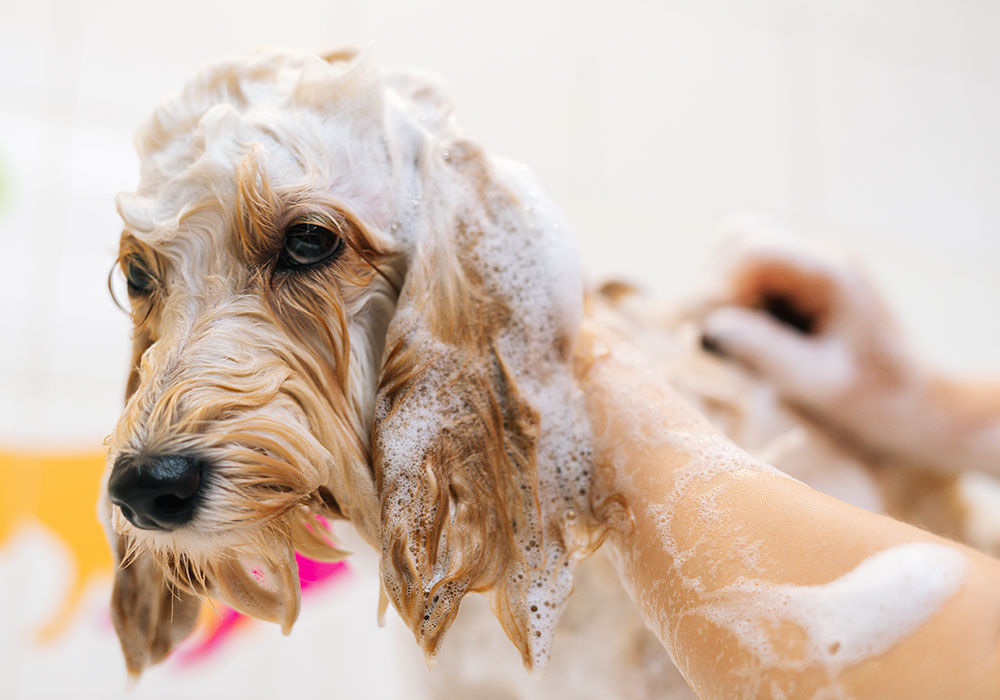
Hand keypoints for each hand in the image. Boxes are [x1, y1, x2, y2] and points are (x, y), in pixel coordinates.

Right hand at [699, 225, 922, 457]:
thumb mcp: (819, 384)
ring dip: (724, 293)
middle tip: (723, 338)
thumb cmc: (875, 400)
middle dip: (717, 286)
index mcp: (830, 273)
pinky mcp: (800, 282)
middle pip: (739, 237)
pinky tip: (753, 337)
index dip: (722, 287)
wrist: (916, 403)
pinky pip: (747, 273)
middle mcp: (819, 256)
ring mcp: (809, 265)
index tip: (718, 336)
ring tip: (738, 338)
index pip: (752, 250)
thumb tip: (711, 325)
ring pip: (737, 250)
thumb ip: (766, 351)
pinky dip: (735, 301)